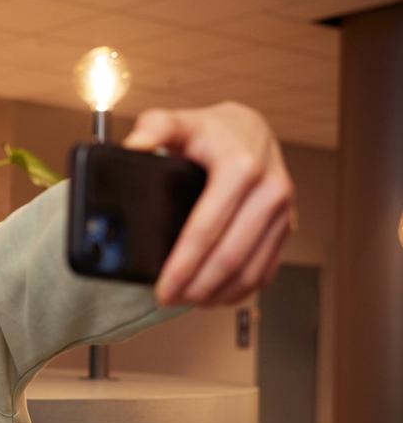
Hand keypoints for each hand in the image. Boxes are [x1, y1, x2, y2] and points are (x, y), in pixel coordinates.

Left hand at [124, 102, 295, 306]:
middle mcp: (270, 190)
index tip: (162, 287)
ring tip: (187, 300)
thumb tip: (135, 147)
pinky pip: (267, 268)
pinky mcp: (287, 225)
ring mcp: (283, 210)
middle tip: (168, 299)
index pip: (207, 230)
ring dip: (218, 293)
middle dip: (197, 286)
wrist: (250, 129)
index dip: (182, 265)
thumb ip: (154, 128)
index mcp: (241, 167)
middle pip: (231, 256)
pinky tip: (216, 294)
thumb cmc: (211, 130)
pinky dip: (240, 289)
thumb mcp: (178, 121)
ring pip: (253, 270)